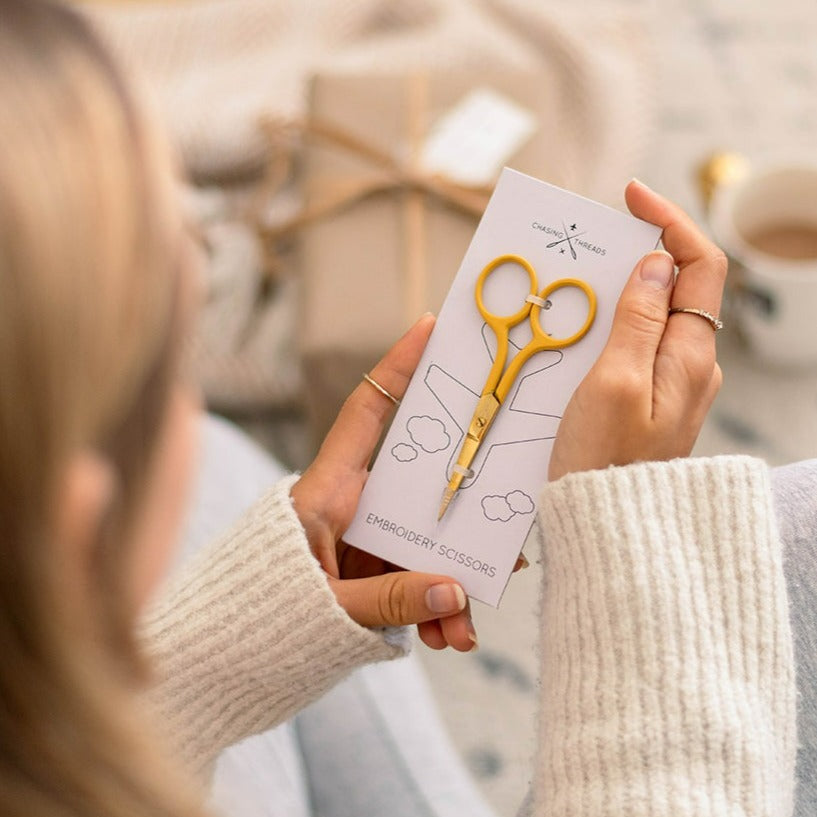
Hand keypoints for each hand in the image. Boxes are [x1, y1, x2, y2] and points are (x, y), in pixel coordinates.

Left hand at [290, 314, 476, 651]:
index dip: (398, 366)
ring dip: (450, 589)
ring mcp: (362, 538)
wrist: (228, 653)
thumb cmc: (261, 610)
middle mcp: (352, 503)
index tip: (430, 328)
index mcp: (329, 489)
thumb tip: (458, 592)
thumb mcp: (329, 605)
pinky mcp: (368, 571)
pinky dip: (432, 611)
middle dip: (462, 527)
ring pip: (424, 545)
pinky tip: (446, 641)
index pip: (367, 411)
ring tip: (464, 634)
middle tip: (507, 550)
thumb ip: (392, 599)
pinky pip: (413, 580)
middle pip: (422, 492)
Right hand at [549, 179, 726, 479]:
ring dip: (618, 292)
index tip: (630, 196)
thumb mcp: (612, 382)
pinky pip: (636, 347)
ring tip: (575, 288)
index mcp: (690, 357)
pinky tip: (578, 333)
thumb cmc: (603, 462)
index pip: (699, 265)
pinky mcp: (649, 403)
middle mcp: (690, 367)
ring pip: (652, 317)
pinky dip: (611, 326)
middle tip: (591, 243)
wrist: (606, 529)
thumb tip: (657, 261)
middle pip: (676, 287)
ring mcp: (671, 387)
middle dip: (638, 253)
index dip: (669, 221)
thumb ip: (637, 319)